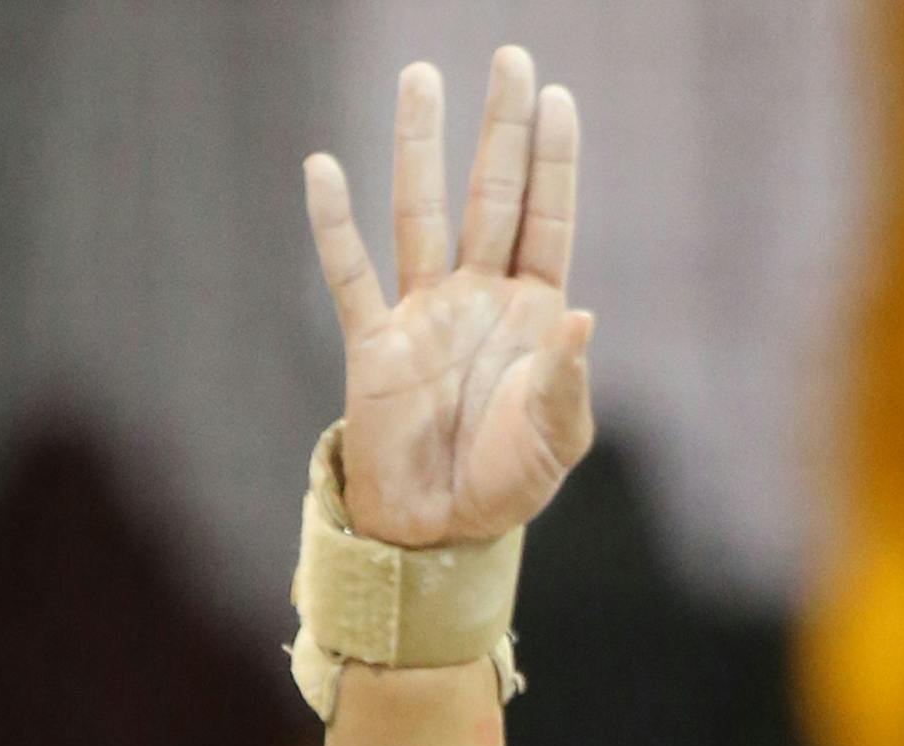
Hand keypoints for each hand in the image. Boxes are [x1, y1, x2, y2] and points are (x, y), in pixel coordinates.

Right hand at [302, 45, 593, 547]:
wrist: (441, 529)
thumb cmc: (506, 482)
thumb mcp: (556, 441)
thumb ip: (567, 382)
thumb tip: (581, 315)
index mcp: (530, 315)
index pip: (545, 222)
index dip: (552, 164)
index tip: (559, 98)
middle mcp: (478, 297)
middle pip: (491, 196)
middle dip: (501, 130)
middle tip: (511, 58)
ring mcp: (424, 312)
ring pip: (421, 212)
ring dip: (420, 147)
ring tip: (420, 76)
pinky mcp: (374, 342)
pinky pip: (350, 274)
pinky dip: (334, 224)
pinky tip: (323, 167)